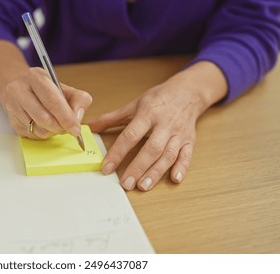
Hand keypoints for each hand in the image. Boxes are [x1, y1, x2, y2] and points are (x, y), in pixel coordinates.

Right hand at [3, 67, 91, 138]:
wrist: (23, 89)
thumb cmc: (48, 91)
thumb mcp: (67, 89)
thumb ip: (79, 100)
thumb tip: (77, 117)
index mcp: (36, 77)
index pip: (52, 100)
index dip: (66, 117)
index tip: (75, 128)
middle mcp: (19, 89)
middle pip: (43, 117)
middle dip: (60, 127)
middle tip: (68, 129)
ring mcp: (12, 106)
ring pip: (38, 129)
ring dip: (52, 131)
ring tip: (56, 124)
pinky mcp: (12, 120)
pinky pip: (32, 135)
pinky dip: (43, 133)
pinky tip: (44, 125)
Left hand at [89, 62, 225, 190]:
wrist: (186, 92)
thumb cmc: (158, 99)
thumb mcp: (133, 105)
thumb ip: (111, 118)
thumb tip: (90, 126)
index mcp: (147, 114)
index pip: (130, 135)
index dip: (118, 153)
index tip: (107, 167)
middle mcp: (164, 124)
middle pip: (151, 148)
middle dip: (138, 167)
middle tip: (126, 184)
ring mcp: (178, 134)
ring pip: (168, 155)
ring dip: (156, 172)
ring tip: (143, 186)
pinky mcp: (189, 140)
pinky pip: (187, 155)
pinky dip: (182, 168)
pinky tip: (174, 179)